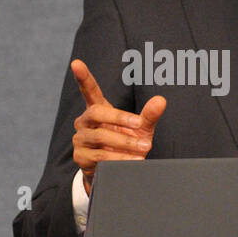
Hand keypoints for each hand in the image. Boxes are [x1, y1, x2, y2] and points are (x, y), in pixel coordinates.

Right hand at [71, 59, 165, 194]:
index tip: (76, 63)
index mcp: (97, 109)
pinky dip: (119, 159)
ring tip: (144, 148)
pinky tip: (132, 161)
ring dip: (125, 143)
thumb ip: (149, 115)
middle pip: (97, 113)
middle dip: (120, 118)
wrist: (115, 173)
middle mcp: (84, 122)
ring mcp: (80, 139)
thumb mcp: (140, 129)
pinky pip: (100, 157)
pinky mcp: (81, 157)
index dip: (83, 77)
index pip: (89, 91)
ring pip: (101, 137)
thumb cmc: (126, 144)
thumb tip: (161, 100)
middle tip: (140, 124)